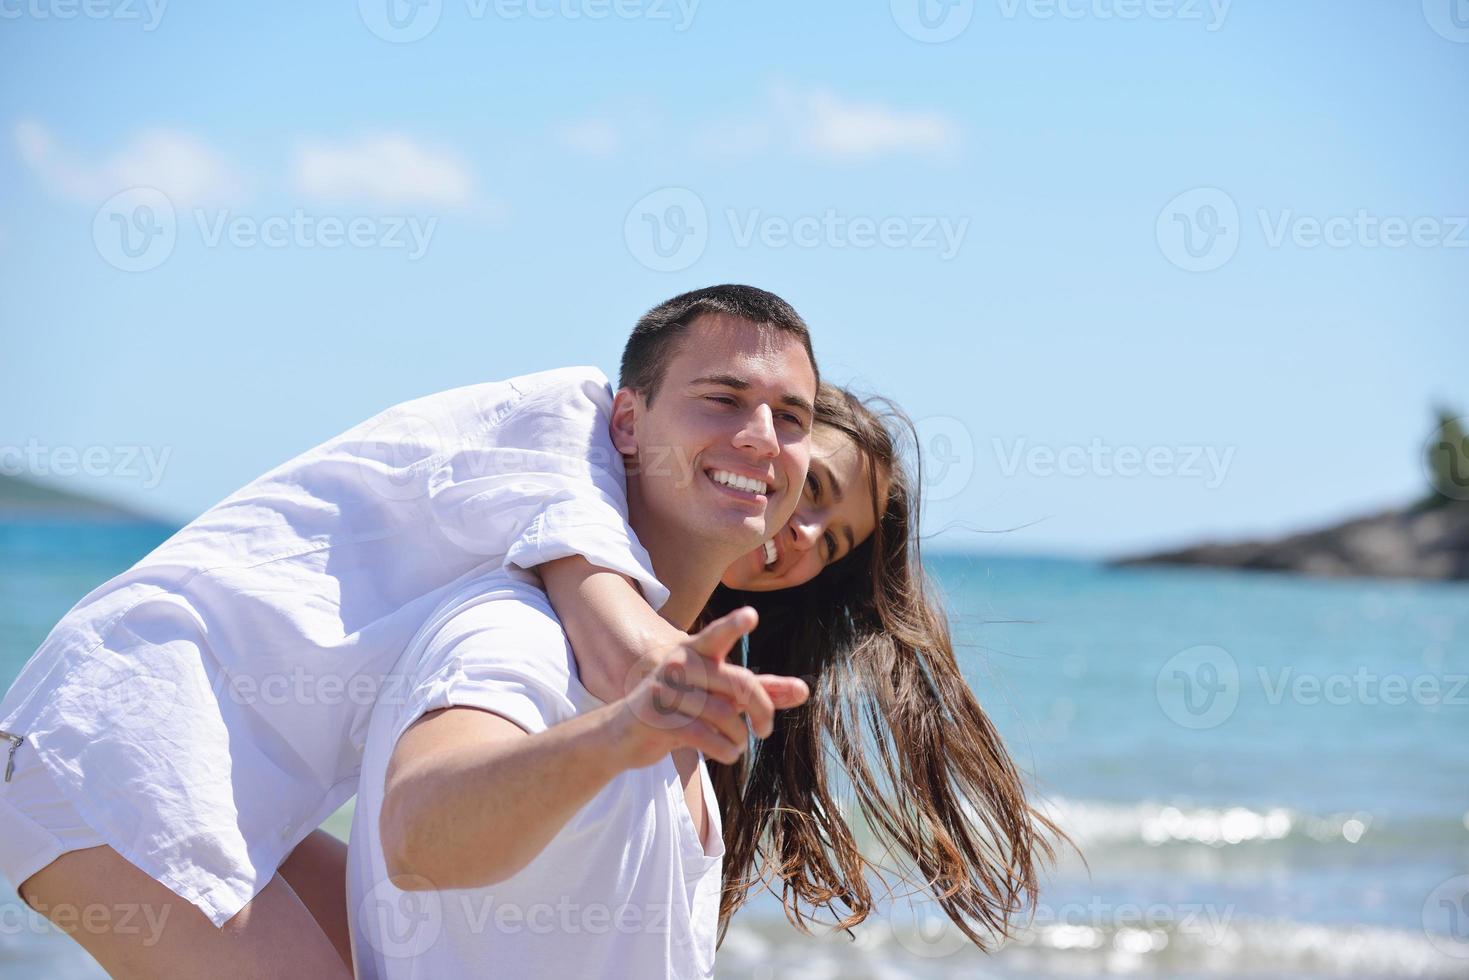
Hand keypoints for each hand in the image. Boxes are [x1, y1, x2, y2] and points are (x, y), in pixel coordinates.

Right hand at [609, 607, 807, 767]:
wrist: (622, 736)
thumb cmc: (679, 711)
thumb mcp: (719, 698)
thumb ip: (759, 691)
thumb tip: (803, 690)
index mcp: (695, 653)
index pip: (717, 636)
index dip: (733, 626)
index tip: (751, 615)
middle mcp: (680, 665)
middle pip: (738, 683)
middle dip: (762, 710)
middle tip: (766, 730)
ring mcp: (666, 690)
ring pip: (724, 714)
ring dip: (739, 738)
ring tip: (738, 745)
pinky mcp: (657, 718)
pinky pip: (706, 736)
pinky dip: (726, 750)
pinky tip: (727, 754)